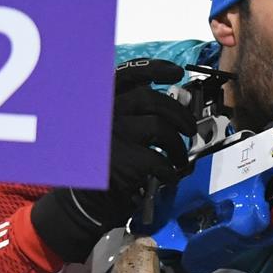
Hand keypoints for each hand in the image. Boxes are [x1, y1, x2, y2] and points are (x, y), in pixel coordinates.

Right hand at [31, 59, 195, 262]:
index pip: (129, 74)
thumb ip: (134, 111)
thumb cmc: (103, 165)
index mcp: (101, 103)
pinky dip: (170, 169)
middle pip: (152, 99)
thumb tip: (174, 102)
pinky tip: (169, 176)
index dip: (155, 69)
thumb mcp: (111, 129)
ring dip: (178, 143)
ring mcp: (112, 135)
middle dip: (179, 113)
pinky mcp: (122, 160)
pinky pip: (159, 159)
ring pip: (160, 127)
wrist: (83, 203)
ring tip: (179, 155)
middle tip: (189, 128)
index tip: (176, 73)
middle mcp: (103, 113)